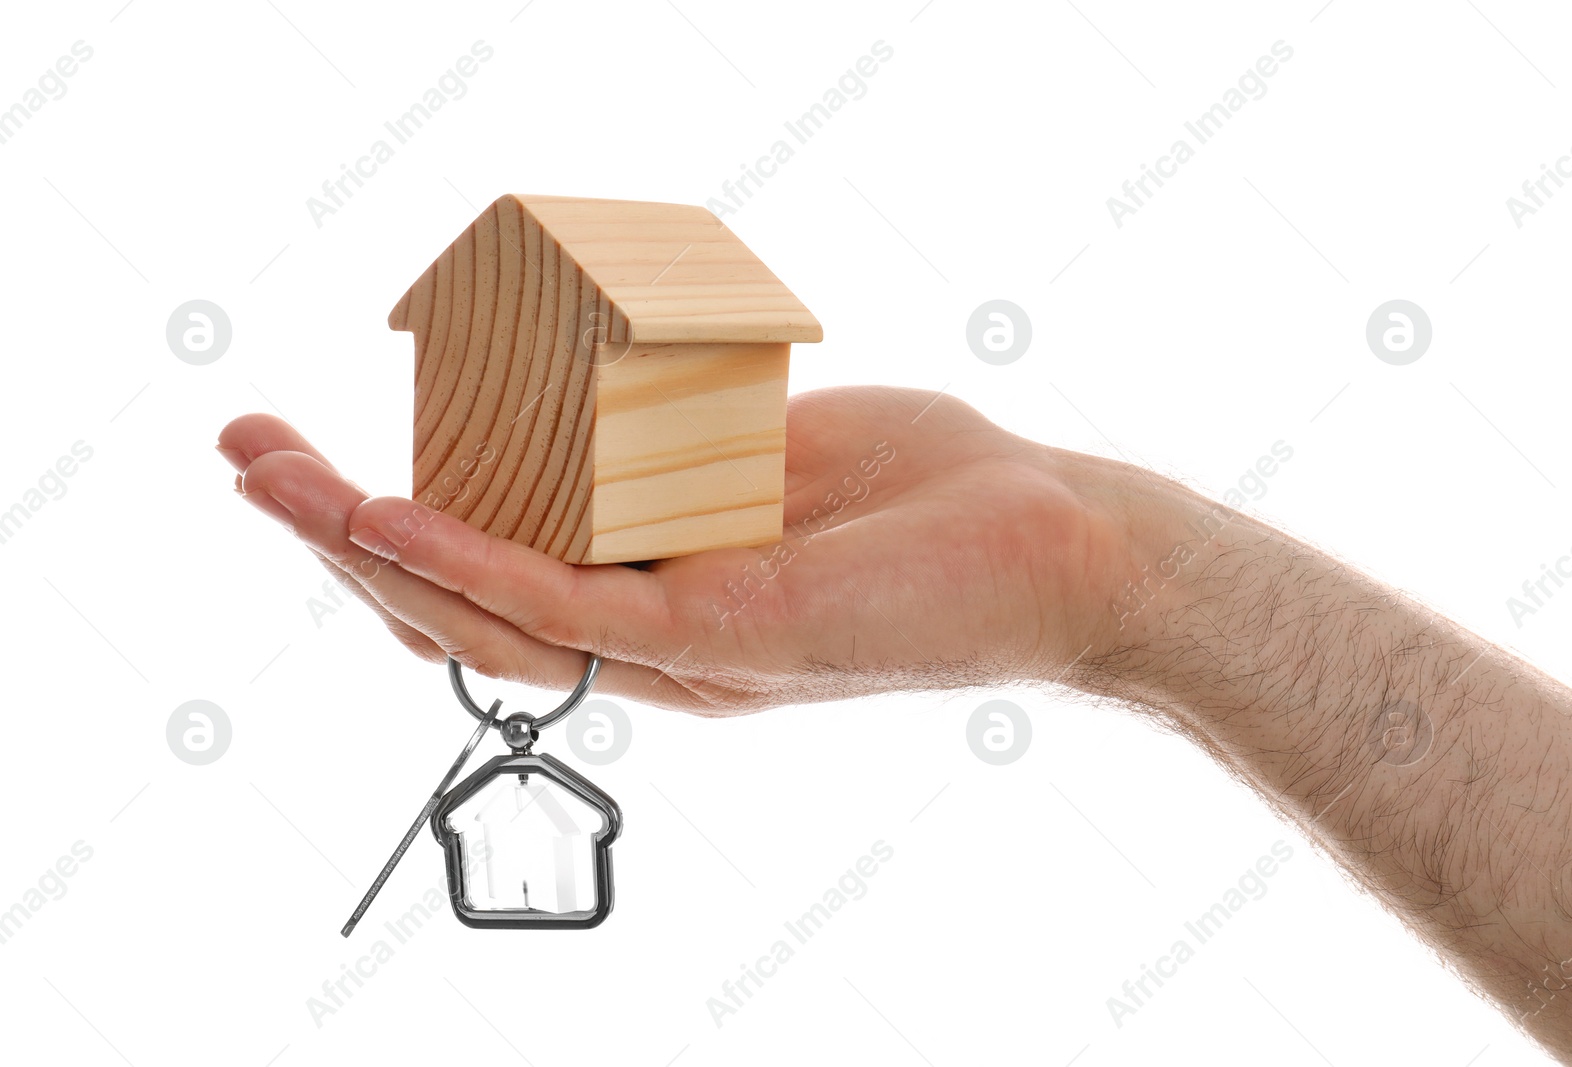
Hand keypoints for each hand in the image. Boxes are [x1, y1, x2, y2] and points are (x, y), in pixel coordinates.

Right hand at [218, 386, 1169, 713]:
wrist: (1060, 542)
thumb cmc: (931, 494)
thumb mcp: (774, 450)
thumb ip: (683, 440)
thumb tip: (610, 387)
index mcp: (653, 595)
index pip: (485, 581)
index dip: (381, 529)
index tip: (304, 450)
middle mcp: (650, 642)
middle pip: (458, 607)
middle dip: (335, 535)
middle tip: (243, 454)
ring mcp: (683, 653)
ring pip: (490, 619)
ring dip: (369, 550)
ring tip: (276, 480)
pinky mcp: (729, 640)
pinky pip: (575, 611)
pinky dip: (473, 567)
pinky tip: (391, 519)